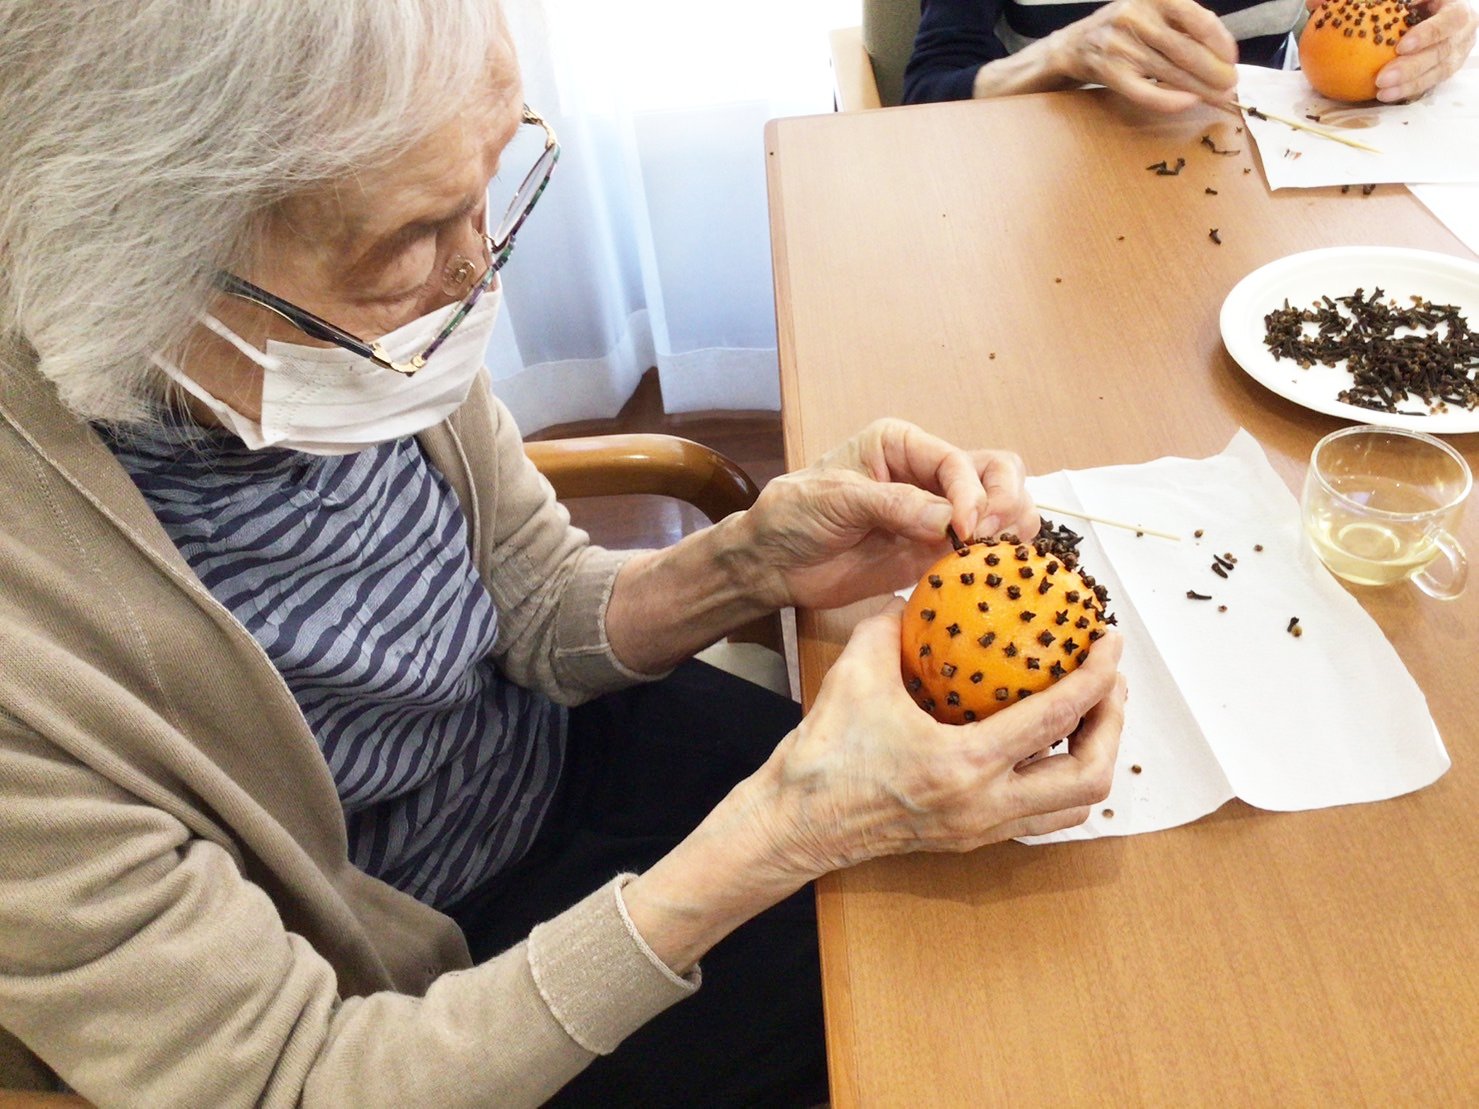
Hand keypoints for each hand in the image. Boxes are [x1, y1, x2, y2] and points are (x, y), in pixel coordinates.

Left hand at [740, 418, 1037, 610]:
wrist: (773, 563)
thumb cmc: (794, 515)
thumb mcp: (836, 499)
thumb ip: (892, 505)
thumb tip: (949, 522)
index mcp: (904, 445)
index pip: (959, 461)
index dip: (972, 494)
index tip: (965, 529)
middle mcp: (929, 475)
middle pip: (997, 474)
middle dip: (1004, 503)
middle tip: (986, 540)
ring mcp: (937, 515)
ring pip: (1002, 511)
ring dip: (1009, 531)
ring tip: (992, 559)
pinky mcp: (935, 553)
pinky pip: (981, 554)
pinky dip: (994, 563)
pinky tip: (989, 578)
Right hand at [755, 601, 1124, 879]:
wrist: (796, 824)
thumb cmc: (822, 756)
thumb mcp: (855, 675)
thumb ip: (889, 627)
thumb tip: (916, 595)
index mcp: (962, 765)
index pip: (1055, 718)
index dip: (1095, 676)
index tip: (1110, 642)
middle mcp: (983, 806)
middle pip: (1089, 777)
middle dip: (1113, 725)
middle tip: (1108, 682)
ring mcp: (981, 829)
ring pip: (1073, 806)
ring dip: (1094, 758)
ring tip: (1089, 714)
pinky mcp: (972, 838)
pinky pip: (1041, 813)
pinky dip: (1060, 778)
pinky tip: (1046, 744)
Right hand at [1046, 0, 1239, 111]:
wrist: (1075, 44)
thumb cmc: (1123, 28)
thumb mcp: (1151, 10)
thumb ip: (1182, 23)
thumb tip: (1221, 51)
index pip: (1197, 19)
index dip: (1220, 42)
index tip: (1232, 60)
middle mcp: (1136, 16)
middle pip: (1185, 50)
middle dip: (1213, 71)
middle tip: (1230, 86)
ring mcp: (1120, 45)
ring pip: (1170, 72)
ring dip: (1199, 89)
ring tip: (1217, 98)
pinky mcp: (1110, 72)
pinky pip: (1145, 91)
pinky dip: (1169, 100)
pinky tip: (1188, 103)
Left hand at [1359, 0, 1477, 101]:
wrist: (1435, 15)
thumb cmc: (1420, 4)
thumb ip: (1408, 1)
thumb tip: (1386, 5)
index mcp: (1459, 11)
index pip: (1449, 21)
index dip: (1427, 34)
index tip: (1401, 46)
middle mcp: (1463, 34)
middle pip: (1441, 53)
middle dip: (1411, 68)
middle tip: (1381, 79)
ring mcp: (1458, 54)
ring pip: (1437, 73)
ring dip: (1408, 86)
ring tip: (1382, 93)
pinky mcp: (1447, 70)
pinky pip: (1430, 83)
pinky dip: (1408, 90)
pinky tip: (1386, 96)